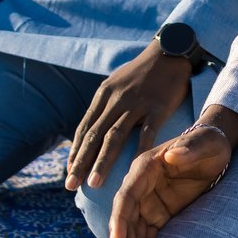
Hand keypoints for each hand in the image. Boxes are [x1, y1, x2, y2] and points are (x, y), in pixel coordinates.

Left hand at [65, 44, 192, 190]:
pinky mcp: (157, 106)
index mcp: (104, 95)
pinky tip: (133, 170)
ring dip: (102, 162)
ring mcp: (136, 103)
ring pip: (114, 137)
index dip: (75, 152)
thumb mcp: (117, 83)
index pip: (84, 129)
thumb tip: (92, 130)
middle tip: (70, 186)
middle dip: (80, 162)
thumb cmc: (142, 72)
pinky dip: (138, 152)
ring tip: (93, 184)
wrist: (169, 51)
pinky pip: (146, 133)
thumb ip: (105, 105)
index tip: (69, 173)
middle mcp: (115, 100)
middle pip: (94, 136)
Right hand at [110, 122, 233, 237]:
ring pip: (134, 236)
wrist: (216, 151)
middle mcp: (140, 188)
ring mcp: (147, 204)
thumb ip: (190, 147)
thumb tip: (172, 154)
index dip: (120, 219)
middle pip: (127, 221)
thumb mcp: (206, 142)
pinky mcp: (157, 217)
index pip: (127, 195)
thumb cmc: (210, 142)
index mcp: (145, 167)